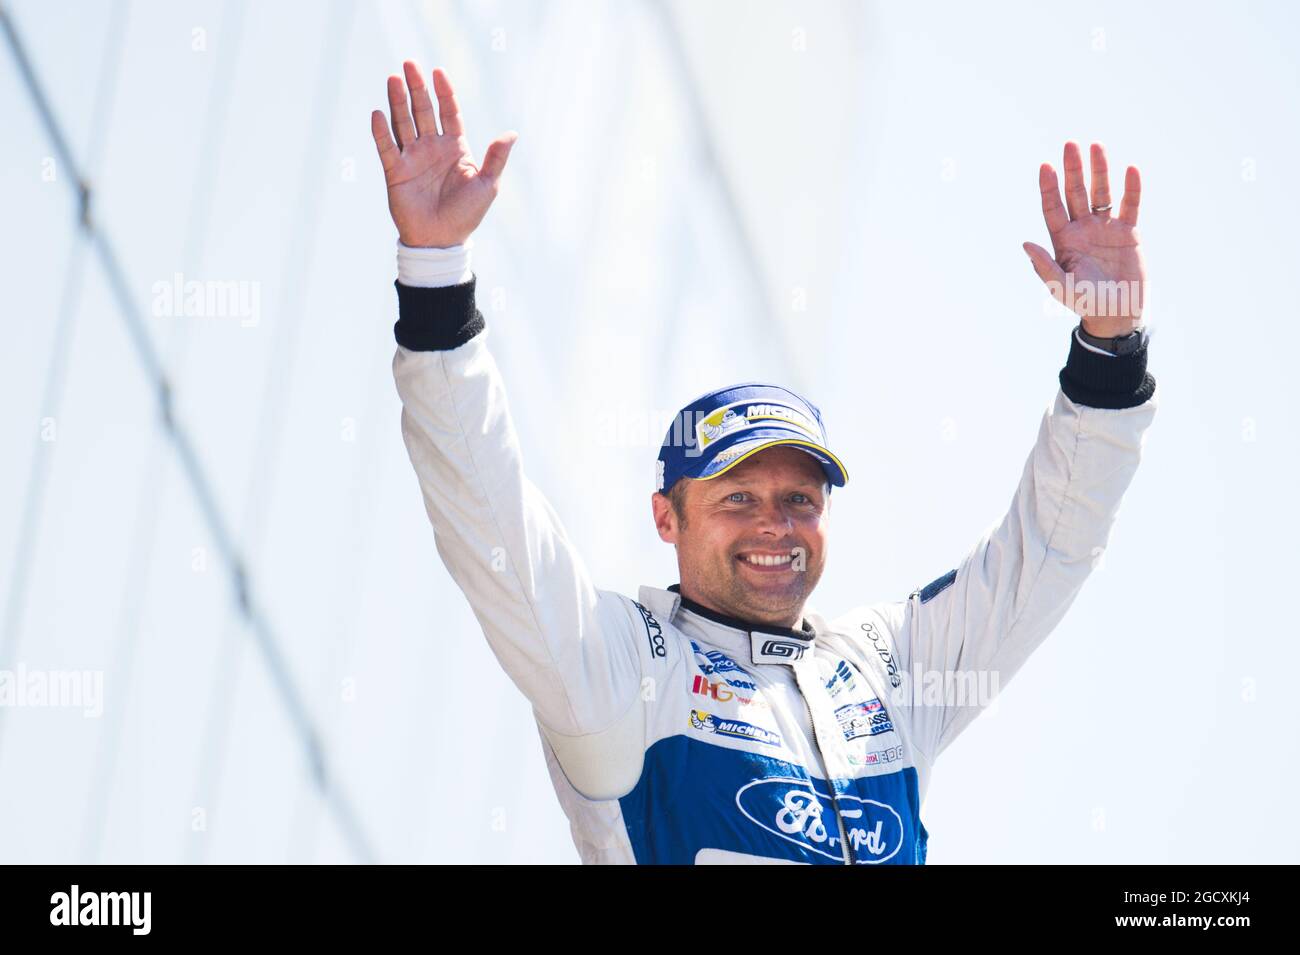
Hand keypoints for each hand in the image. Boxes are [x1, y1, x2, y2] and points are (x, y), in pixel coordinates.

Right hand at [370, 62, 516, 247]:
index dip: (444, 92)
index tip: (438, 71)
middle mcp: (432, 148)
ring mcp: (412, 158)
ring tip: (393, 79)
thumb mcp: (487, 185)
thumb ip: (496, 158)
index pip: (448, 112)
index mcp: (455, 147)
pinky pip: (387, 148)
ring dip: (398, 101)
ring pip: (403, 123)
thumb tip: (512, 133)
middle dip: (416, 87)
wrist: (441, 242)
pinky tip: (378, 114)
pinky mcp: (396, 172)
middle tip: (409, 63)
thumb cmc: (466, 215)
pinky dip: (382, 132)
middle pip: (422, 111)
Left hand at [1023, 142, 1144, 337]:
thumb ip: (1044, 266)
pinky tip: (1130, 168)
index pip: (1053, 207)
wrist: (1117, 314)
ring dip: (1099, 170)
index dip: (1048, 187)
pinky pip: (1130, 205)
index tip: (1045, 166)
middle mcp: (1082, 229)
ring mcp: (1106, 228)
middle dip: (1072, 169)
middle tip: (1069, 144)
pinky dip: (1131, 188)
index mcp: (1063, 240)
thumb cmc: (1085, 303)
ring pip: (1102, 192)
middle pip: (1075, 192)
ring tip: (1096, 145)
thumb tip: (1025, 243)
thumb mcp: (1060, 287)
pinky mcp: (1129, 232)